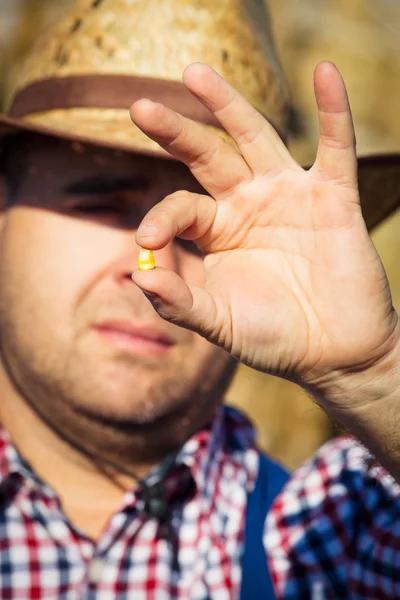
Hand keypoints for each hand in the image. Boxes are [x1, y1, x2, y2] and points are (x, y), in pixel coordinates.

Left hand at [131, 62, 398, 404]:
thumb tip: (137, 275)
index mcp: (218, 230)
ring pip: (256, 138)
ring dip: (228, 105)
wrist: (331, 351)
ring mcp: (289, 195)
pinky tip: (324, 74)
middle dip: (177, 131)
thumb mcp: (218, 322)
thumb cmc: (272, 336)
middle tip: (140, 107)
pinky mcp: (333, 197)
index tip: (147, 240)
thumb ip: (179, 302)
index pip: (182, 206)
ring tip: (194, 73)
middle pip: (208, 156)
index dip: (161, 217)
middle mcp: (248, 204)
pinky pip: (335, 148)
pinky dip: (334, 111)